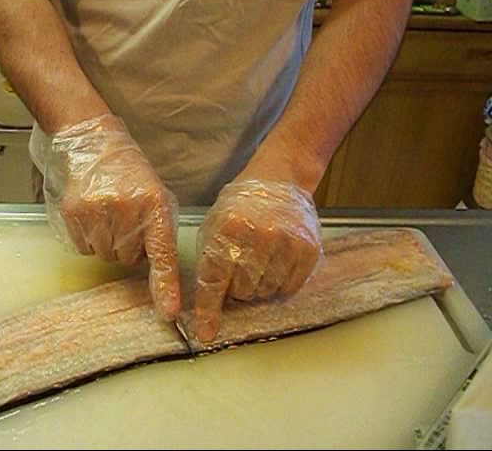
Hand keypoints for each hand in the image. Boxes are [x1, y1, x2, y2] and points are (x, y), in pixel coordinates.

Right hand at [39, 114, 180, 318]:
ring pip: (105, 256)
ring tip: (108, 213)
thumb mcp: (156, 195)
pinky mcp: (72, 214)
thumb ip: (158, 231)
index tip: (168, 311)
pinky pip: (84, 248)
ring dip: (108, 242)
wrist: (91, 141)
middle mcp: (126, 210)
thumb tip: (155, 269)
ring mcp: (96, 212)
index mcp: (154, 204)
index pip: (162, 252)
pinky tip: (91, 214)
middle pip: (129, 259)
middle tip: (125, 218)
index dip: (166, 285)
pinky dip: (88, 238)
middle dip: (129, 246)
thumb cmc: (128, 171)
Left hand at [193, 179, 322, 341]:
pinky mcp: (308, 250)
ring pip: (265, 292)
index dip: (209, 310)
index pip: (215, 279)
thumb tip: (210, 304)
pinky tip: (276, 262)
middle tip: (240, 265)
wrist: (279, 180)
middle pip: (242, 291)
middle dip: (236, 286)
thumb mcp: (215, 225)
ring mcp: (287, 243)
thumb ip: (211, 261)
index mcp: (229, 228)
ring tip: (259, 259)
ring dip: (258, 285)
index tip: (206, 334)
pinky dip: (279, 283)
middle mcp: (259, 236)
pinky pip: (289, 288)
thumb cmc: (241, 206)